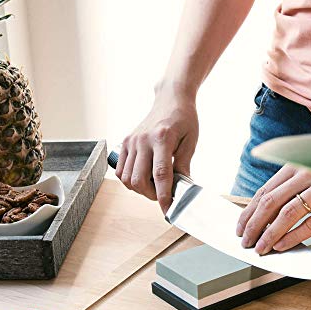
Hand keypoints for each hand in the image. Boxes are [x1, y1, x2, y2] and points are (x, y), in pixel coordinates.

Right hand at [116, 87, 198, 212]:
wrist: (170, 99)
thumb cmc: (183, 119)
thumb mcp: (190, 141)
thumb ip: (184, 165)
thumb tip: (182, 189)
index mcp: (162, 138)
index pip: (160, 175)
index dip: (164, 196)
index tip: (168, 210)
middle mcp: (143, 140)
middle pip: (139, 180)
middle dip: (151, 195)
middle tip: (162, 195)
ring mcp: (131, 141)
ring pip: (127, 178)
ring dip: (140, 189)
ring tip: (153, 185)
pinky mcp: (125, 142)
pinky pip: (120, 170)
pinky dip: (129, 180)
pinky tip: (142, 178)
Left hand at [236, 165, 310, 254]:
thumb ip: (292, 187)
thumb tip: (265, 213)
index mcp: (296, 165)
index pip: (264, 191)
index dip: (248, 211)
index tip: (239, 227)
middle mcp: (308, 172)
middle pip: (270, 202)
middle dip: (253, 225)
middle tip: (245, 241)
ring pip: (288, 213)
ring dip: (269, 234)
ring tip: (260, 248)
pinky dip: (293, 237)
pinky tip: (283, 246)